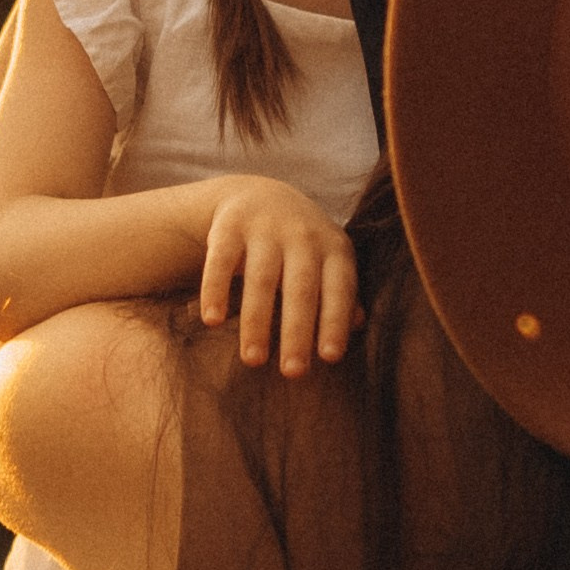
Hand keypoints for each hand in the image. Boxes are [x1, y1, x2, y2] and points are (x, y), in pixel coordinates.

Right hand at [196, 178, 359, 375]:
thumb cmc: (302, 246)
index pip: (339, 288)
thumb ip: (342, 292)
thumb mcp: (328, 262)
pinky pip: (220, 260)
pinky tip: (212, 321)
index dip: (334, 320)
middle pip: (300, 288)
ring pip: (261, 278)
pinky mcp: (229, 226)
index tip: (328, 358)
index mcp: (333, 248)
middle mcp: (302, 235)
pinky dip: (214, 289)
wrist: (260, 195)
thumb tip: (357, 325)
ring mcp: (265, 228)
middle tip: (292, 373)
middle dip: (297, 331)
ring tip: (253, 360)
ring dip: (256, 320)